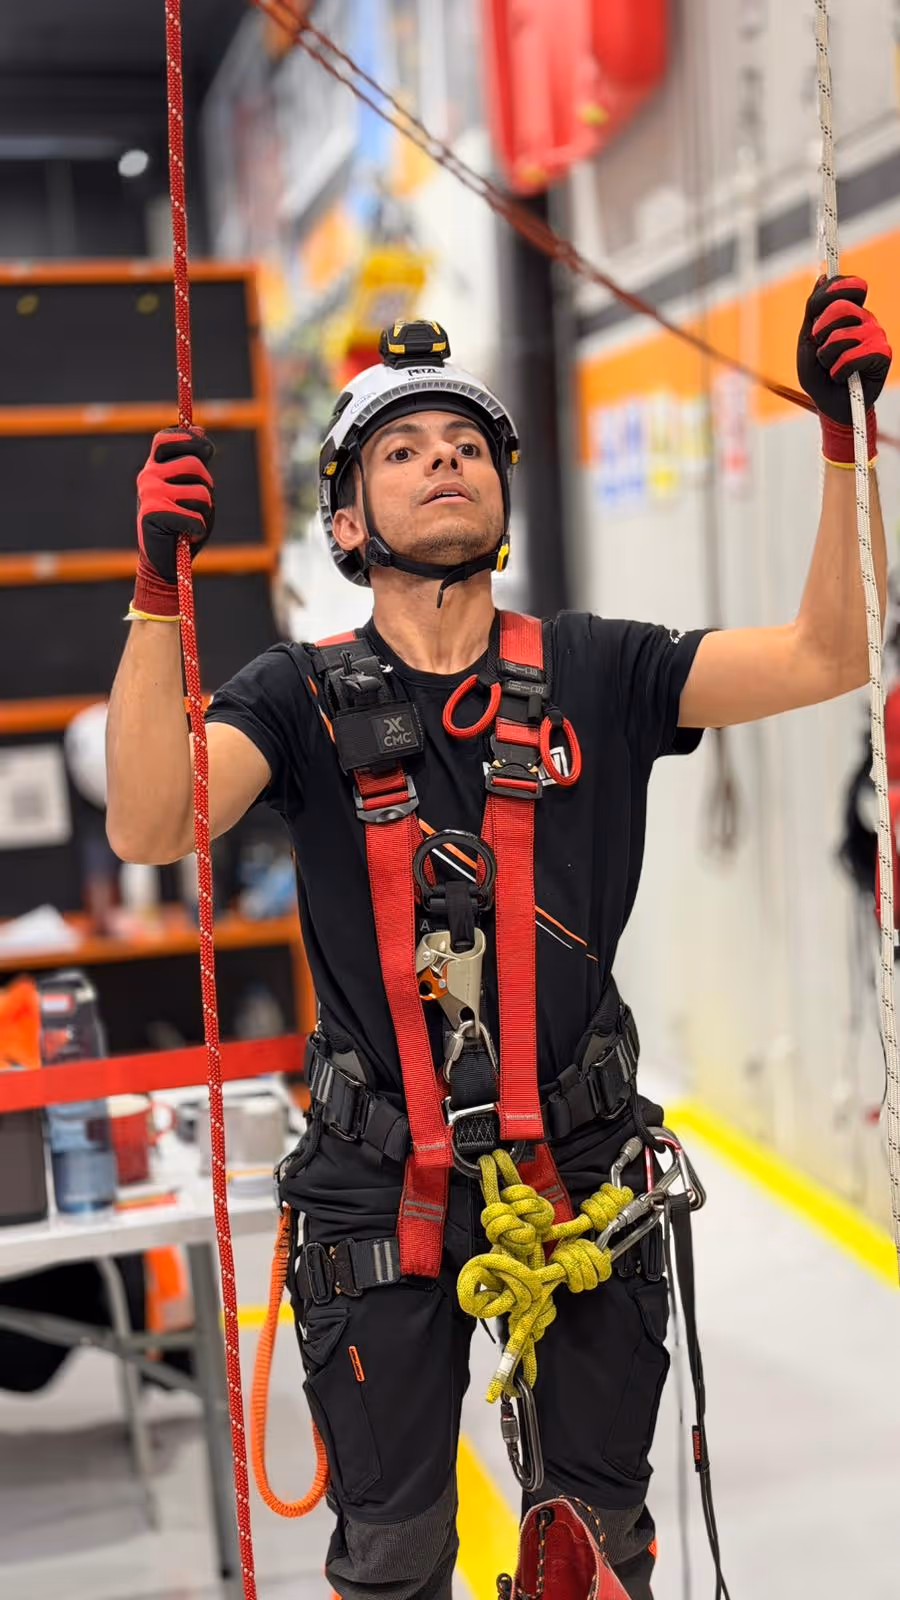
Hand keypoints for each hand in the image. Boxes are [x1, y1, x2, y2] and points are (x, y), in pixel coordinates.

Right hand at [132, 428, 214, 615]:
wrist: (164, 564)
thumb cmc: (182, 526)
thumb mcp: (193, 489)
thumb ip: (195, 462)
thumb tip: (199, 429)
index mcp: (155, 467)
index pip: (167, 438)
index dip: (190, 440)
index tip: (206, 451)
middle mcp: (148, 476)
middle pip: (194, 464)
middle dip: (208, 486)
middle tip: (200, 505)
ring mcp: (149, 493)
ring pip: (200, 493)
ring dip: (206, 512)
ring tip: (192, 523)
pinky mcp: (152, 514)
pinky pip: (195, 517)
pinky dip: (199, 530)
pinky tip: (188, 537)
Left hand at [797, 276, 890, 463]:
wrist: (829, 405)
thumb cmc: (818, 373)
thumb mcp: (807, 340)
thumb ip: (813, 310)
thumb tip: (822, 277)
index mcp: (849, 313)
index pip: (849, 286)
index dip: (834, 288)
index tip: (818, 306)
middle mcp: (865, 320)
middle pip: (841, 307)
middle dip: (821, 329)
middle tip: (819, 344)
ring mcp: (876, 335)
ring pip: (844, 334)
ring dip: (827, 355)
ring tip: (830, 366)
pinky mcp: (883, 354)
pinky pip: (855, 354)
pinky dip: (840, 369)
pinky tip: (841, 376)